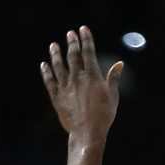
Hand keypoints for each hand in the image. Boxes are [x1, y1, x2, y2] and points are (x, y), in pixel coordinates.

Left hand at [40, 24, 121, 142]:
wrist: (87, 134)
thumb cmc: (103, 116)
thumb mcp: (112, 96)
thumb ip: (113, 78)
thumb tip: (120, 63)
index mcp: (92, 76)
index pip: (88, 52)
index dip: (86, 39)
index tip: (83, 29)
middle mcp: (78, 78)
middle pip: (73, 56)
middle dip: (72, 43)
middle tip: (70, 34)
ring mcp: (66, 88)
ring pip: (59, 66)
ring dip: (56, 54)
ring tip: (53, 45)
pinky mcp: (57, 98)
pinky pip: (50, 82)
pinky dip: (46, 72)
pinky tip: (43, 65)